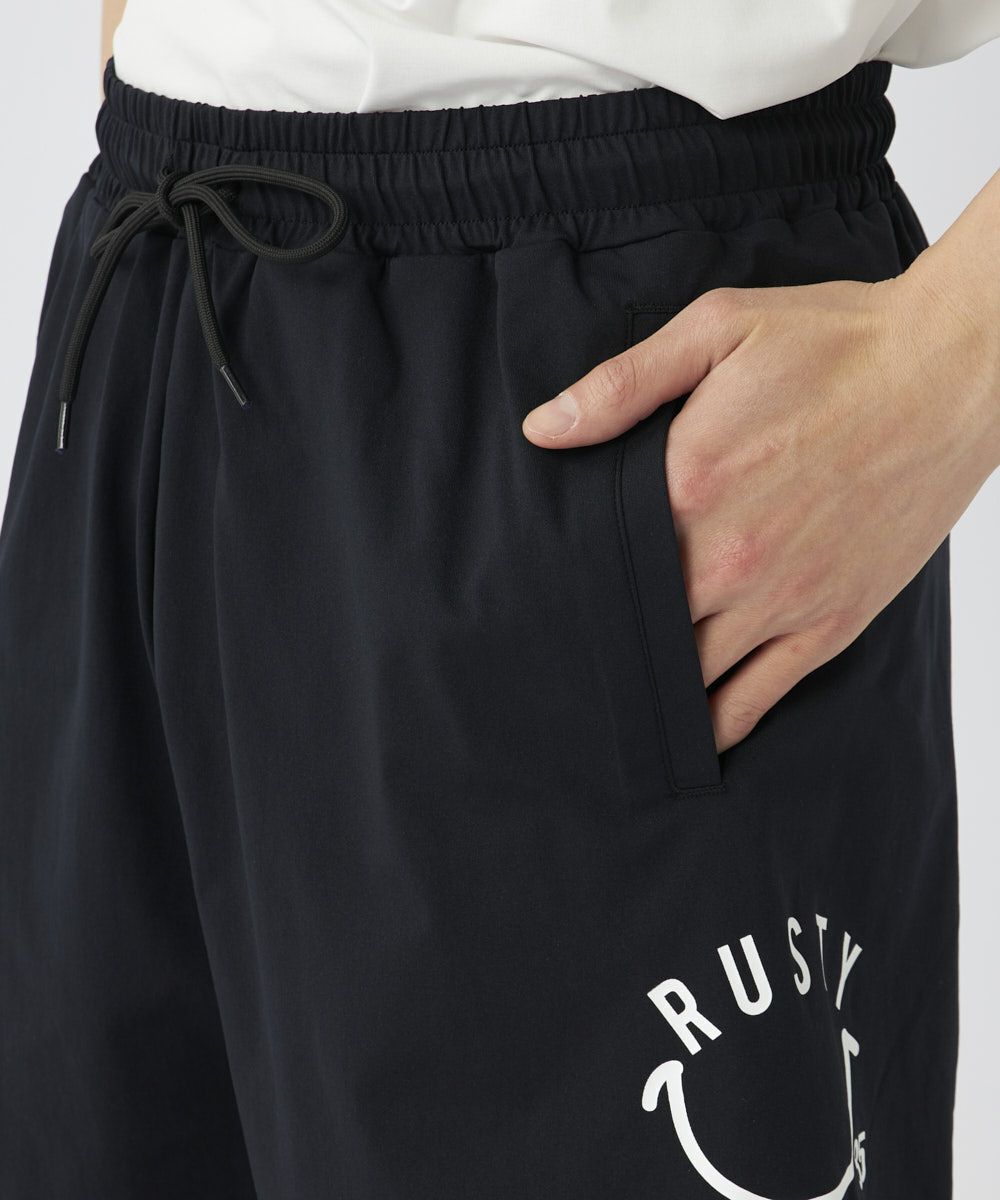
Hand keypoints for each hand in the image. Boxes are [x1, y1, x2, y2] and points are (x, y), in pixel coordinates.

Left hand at [522, 269, 999, 751]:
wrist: (952, 371)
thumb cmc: (837, 344)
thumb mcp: (717, 330)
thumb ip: (621, 385)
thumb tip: (542, 428)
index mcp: (689, 486)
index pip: (603, 563)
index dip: (573, 585)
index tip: (549, 600)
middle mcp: (729, 557)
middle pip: (640, 626)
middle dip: (607, 641)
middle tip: (574, 656)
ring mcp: (783, 598)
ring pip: (691, 673)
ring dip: (654, 687)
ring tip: (619, 700)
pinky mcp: (831, 621)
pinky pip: (758, 696)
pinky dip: (719, 723)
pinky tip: (691, 736)